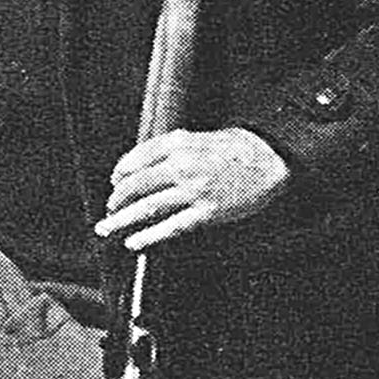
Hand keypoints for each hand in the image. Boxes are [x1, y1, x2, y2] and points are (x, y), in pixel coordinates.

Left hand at [94, 127, 290, 251]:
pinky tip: (134, 242)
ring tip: (106, 227)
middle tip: (108, 209)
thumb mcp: (200, 137)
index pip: (136, 158)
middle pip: (136, 184)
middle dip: (116, 199)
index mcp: (179, 143)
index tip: (115, 182)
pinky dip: (148, 236)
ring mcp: (194, 190)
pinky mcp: (207, 211)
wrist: (271, 158)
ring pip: (147, 207)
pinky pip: (171, 226)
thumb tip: (143, 167)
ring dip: (121, 219)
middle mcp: (182, 165)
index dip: (120, 172)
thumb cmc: (238, 147)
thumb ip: (172, 149)